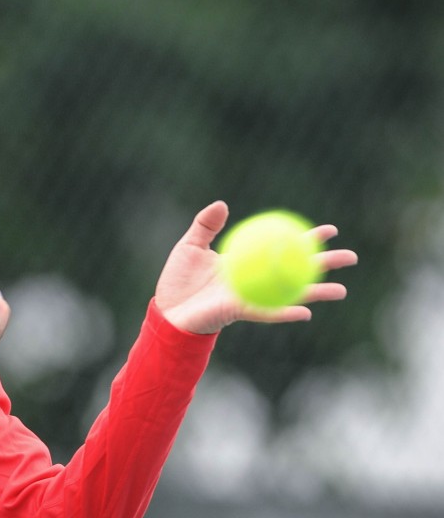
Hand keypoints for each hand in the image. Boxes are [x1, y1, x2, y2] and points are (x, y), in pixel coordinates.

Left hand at [155, 201, 358, 333]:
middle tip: (350, 257)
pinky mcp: (240, 313)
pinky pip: (267, 312)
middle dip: (325, 265)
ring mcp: (251, 297)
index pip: (283, 246)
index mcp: (247, 261)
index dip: (306, 239)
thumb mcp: (190, 245)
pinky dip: (284, 313)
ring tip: (342, 291)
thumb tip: (223, 204)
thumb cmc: (177, 279)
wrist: (166, 311)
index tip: (330, 230)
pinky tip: (305, 313)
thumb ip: (206, 225)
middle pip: (297, 270)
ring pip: (290, 294)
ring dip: (315, 292)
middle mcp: (256, 280)